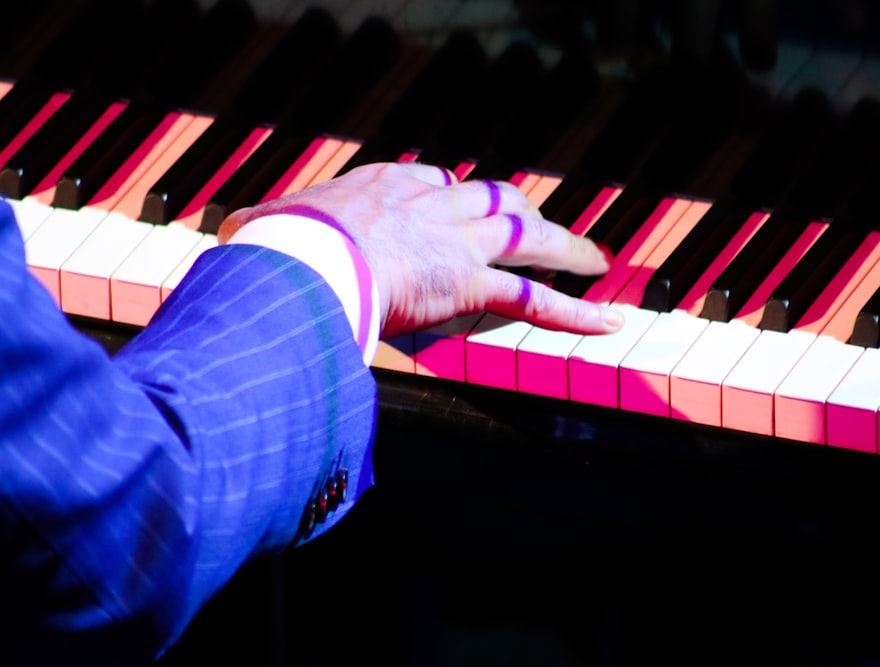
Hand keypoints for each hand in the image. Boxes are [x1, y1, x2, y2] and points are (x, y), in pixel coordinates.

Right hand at [218, 162, 624, 338]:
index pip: (437, 184)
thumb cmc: (273, 248)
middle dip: (523, 212)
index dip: (458, 198)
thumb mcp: (262, 227)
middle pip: (494, 199)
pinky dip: (575, 312)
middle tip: (543, 225)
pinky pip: (535, 299)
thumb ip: (260, 230)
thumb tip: (229, 237)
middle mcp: (430, 205)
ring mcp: (455, 242)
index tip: (465, 207)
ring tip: (596, 261)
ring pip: (529, 238)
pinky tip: (608, 320)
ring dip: (568, 248)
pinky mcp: (469, 284)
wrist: (296, 258)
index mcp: (384, 187)